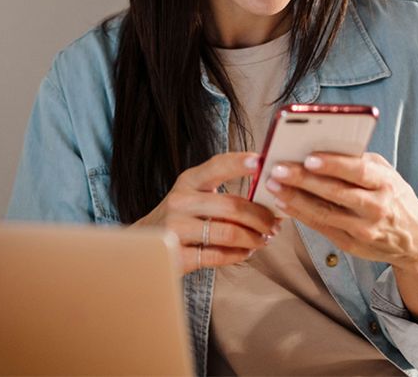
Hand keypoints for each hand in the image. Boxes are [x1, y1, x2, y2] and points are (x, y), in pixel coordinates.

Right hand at [133, 152, 280, 274]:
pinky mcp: (176, 255)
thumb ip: (221, 191)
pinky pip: (218, 256)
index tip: (261, 162)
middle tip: (274, 224)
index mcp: (188, 181)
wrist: (143, 245)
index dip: (240, 163)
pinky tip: (245, 252)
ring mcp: (176, 229)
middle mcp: (180, 201)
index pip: (217, 166)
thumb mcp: (193, 195)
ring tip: (262, 240)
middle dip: (261, 217)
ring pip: (229, 233)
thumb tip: (267, 194)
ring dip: (253, 238)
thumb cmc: (180, 217)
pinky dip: (238, 255)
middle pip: (232, 206)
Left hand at [265, 151, 417, 322]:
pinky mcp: (351, 245)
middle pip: (336, 192)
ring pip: (324, 213)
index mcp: (387, 183)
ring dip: (294, 198)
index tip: (309, 157)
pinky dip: (299, 215)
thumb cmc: (394, 196)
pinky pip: (321, 228)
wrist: (415, 239)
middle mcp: (377, 207)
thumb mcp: (387, 173)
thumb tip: (323, 146)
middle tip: (277, 169)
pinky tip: (282, 203)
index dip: (333, 165)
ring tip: (272, 185)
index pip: (359, 171)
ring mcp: (364, 230)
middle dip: (303, 180)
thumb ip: (360, 161)